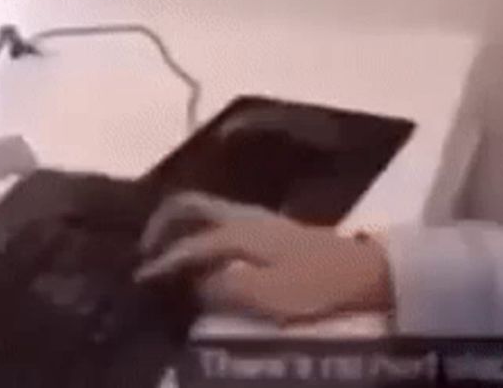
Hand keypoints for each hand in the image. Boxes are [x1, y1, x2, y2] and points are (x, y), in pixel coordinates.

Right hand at [135, 192, 392, 325]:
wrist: (365, 272)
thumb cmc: (315, 283)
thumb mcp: (266, 294)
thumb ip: (223, 287)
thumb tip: (192, 282)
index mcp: (240, 230)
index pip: (188, 244)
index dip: (161, 263)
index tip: (137, 281)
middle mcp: (247, 217)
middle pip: (194, 208)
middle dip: (164, 226)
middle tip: (144, 254)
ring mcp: (263, 222)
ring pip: (210, 215)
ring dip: (184, 230)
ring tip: (166, 258)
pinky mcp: (275, 233)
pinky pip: (225, 226)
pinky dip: (205, 237)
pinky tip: (205, 260)